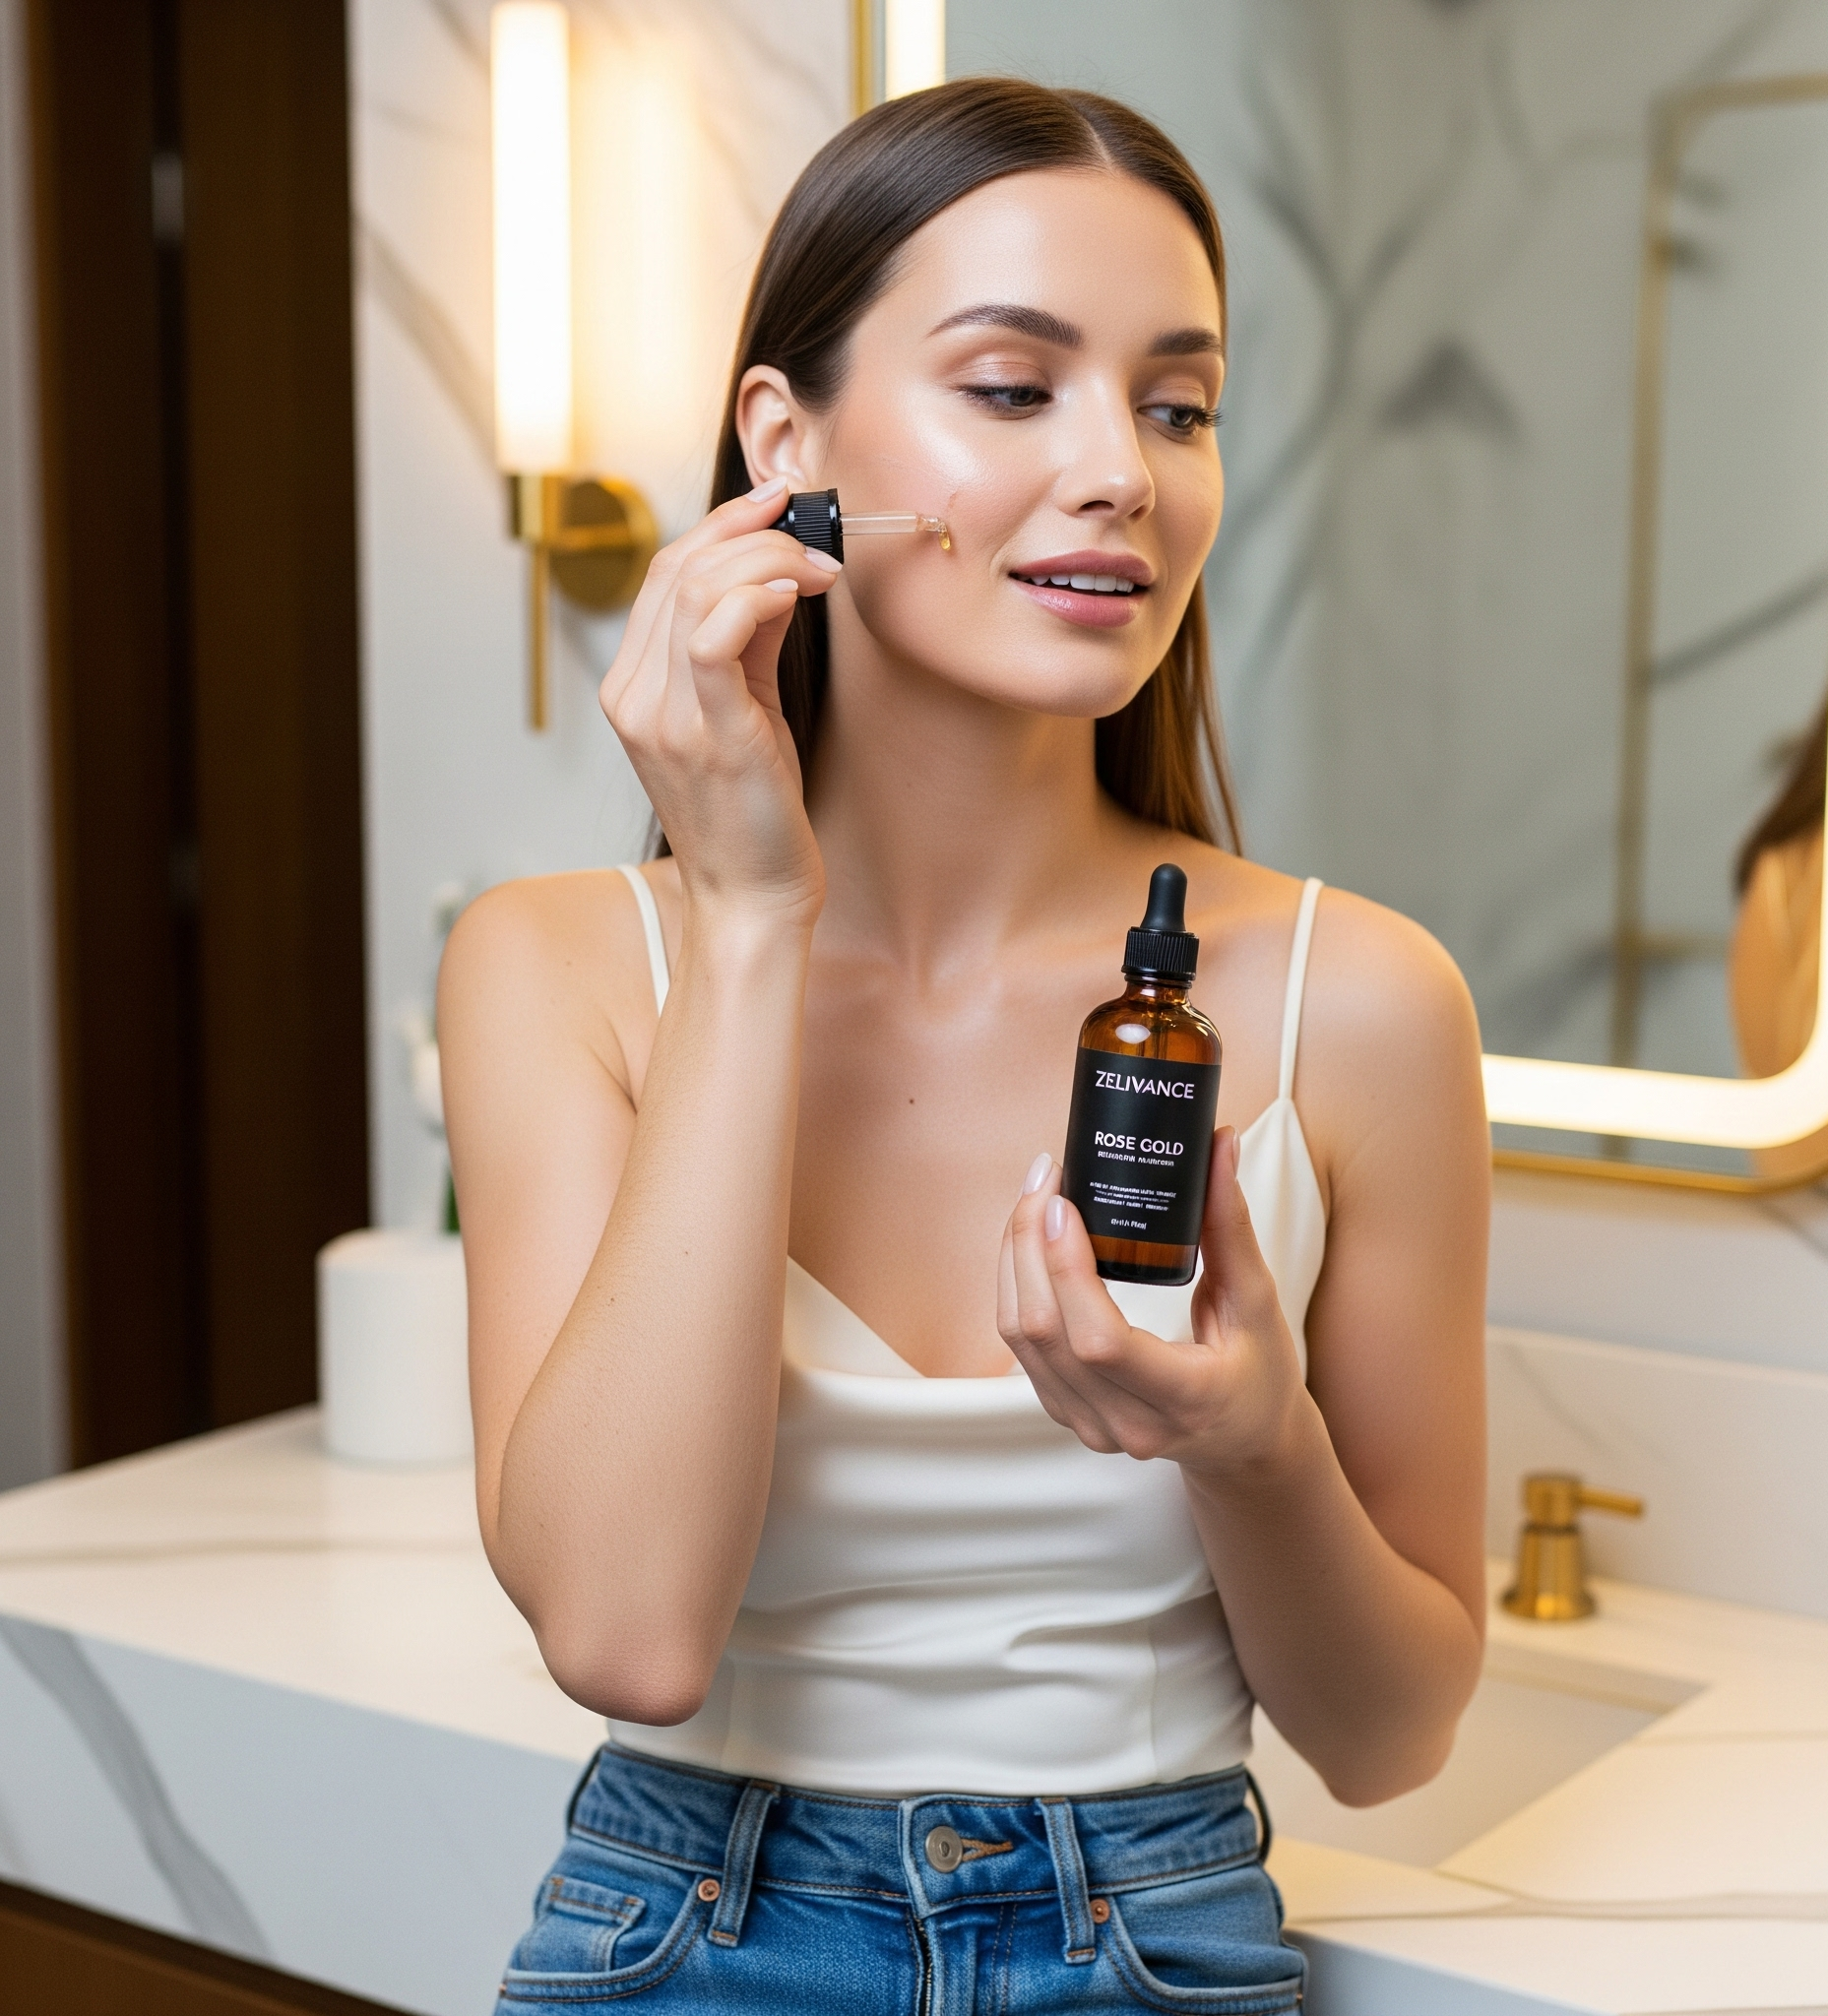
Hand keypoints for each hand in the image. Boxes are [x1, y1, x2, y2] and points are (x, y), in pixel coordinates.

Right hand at [599, 476, 840, 922]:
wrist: (753, 898)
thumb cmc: (755, 812)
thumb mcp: (744, 710)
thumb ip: (749, 641)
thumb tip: (779, 569)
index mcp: (631, 688)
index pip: (663, 574)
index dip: (721, 525)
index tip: (775, 501)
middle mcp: (635, 697)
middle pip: (678, 570)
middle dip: (753, 534)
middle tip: (814, 539)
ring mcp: (664, 716)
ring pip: (696, 590)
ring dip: (767, 560)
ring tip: (818, 572)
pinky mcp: (708, 734)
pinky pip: (715, 634)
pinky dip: (757, 596)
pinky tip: (796, 595)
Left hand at [997, 1128, 1308, 1476]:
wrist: (1246, 1441)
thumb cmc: (1261, 1376)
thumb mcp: (1258, 1302)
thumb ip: (1231, 1225)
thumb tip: (1219, 1145)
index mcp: (1184, 1398)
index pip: (1102, 1341)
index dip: (1068, 1270)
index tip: (1064, 1203)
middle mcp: (1126, 1422)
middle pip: (1045, 1332)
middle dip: (1029, 1243)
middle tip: (1046, 1178)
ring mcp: (1089, 1423)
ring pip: (1019, 1337)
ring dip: (1014, 1259)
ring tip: (1036, 1198)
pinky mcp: (1065, 1411)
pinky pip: (1020, 1347)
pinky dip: (1017, 1286)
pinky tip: (1032, 1243)